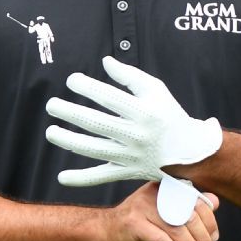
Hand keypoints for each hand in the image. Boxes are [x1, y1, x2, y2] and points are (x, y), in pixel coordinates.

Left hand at [45, 56, 221, 185]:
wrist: (190, 151)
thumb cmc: (169, 115)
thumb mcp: (156, 90)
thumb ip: (130, 75)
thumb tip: (105, 61)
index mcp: (145, 111)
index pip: (110, 98)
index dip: (88, 87)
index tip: (72, 80)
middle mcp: (137, 134)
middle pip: (97, 123)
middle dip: (71, 113)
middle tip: (52, 105)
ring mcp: (132, 155)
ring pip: (95, 149)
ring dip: (70, 141)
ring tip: (50, 132)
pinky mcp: (128, 172)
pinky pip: (102, 176)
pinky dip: (82, 179)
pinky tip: (62, 177)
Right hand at [102, 182, 219, 240]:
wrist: (107, 229)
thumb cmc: (140, 220)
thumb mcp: (165, 209)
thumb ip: (189, 205)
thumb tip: (215, 202)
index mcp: (166, 187)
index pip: (195, 201)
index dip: (209, 221)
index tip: (214, 238)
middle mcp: (155, 193)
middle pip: (187, 216)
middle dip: (202, 239)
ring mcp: (143, 208)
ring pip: (175, 229)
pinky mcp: (134, 224)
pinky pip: (159, 239)